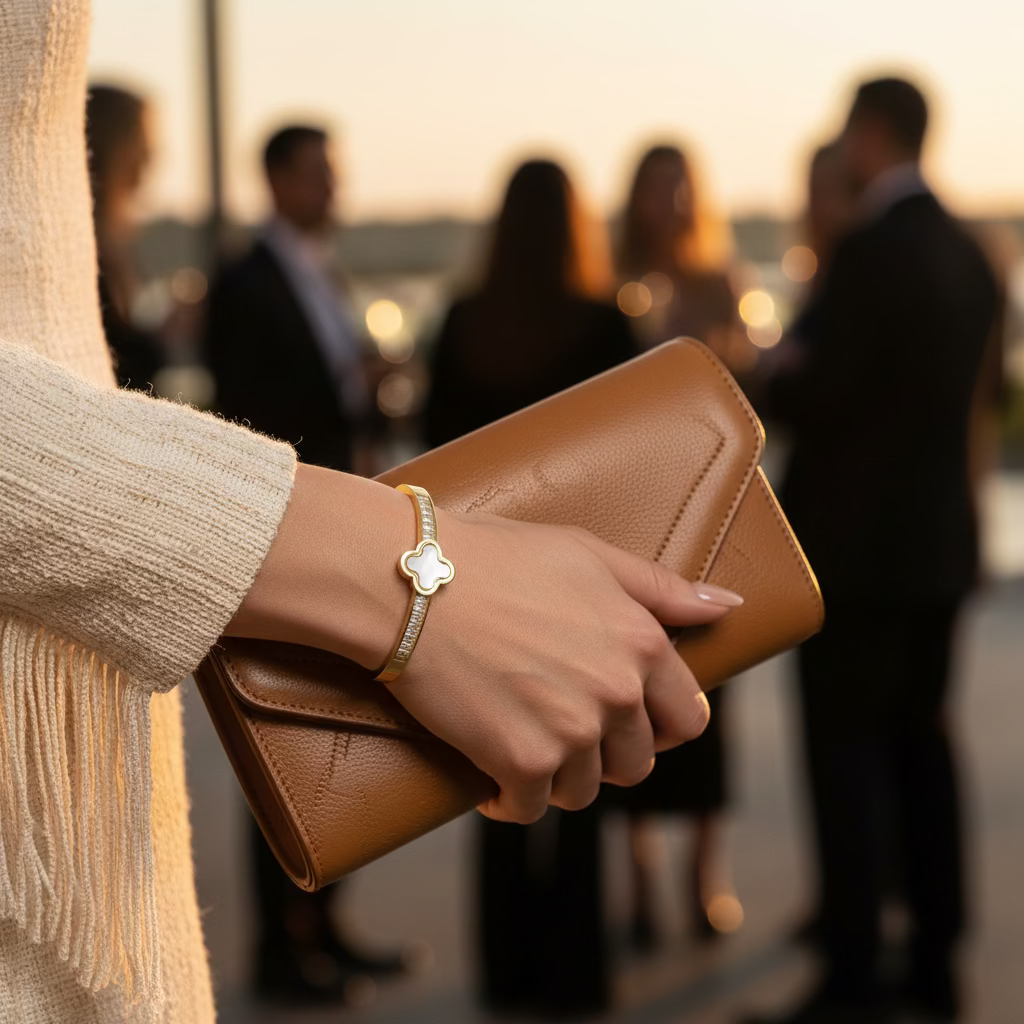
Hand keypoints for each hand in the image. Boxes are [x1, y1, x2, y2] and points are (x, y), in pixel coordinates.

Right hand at [227, 467, 740, 825]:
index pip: (686, 716)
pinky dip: (510, 797)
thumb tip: (729, 607)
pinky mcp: (521, 760)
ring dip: (556, 775)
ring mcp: (571, 730)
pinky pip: (530, 807)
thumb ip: (662, 588)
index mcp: (640, 642)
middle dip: (603, 753)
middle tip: (561, 729)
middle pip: (634, 763)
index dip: (656, 726)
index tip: (624, 723)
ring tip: (523, 741)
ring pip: (583, 789)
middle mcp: (617, 692)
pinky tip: (491, 773)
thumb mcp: (589, 556)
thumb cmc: (494, 558)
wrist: (412, 582)